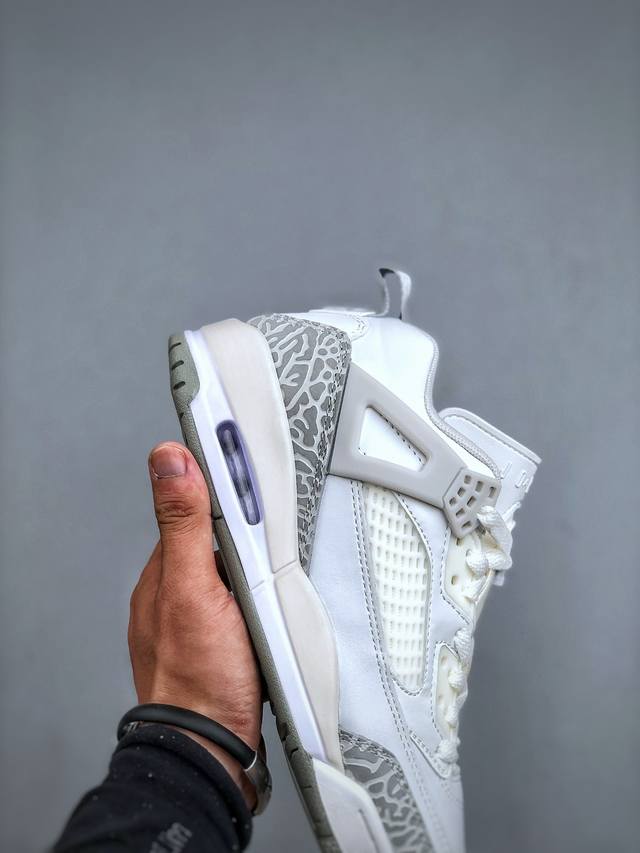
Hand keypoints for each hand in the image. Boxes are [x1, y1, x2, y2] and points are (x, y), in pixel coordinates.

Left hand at [128, 442, 262, 806]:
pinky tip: (272, 590)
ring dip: (253, 552)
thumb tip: (168, 461)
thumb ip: (185, 524)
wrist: (210, 750)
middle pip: (215, 532)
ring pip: (230, 563)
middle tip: (273, 491)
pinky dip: (255, 582)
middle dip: (244, 516)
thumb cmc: (202, 680)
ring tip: (280, 539)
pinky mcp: (218, 636)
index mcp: (166, 569)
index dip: (217, 474)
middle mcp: (176, 588)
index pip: (193, 503)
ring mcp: (198, 613)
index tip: (232, 435)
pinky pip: (238, 592)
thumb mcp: (195, 590)